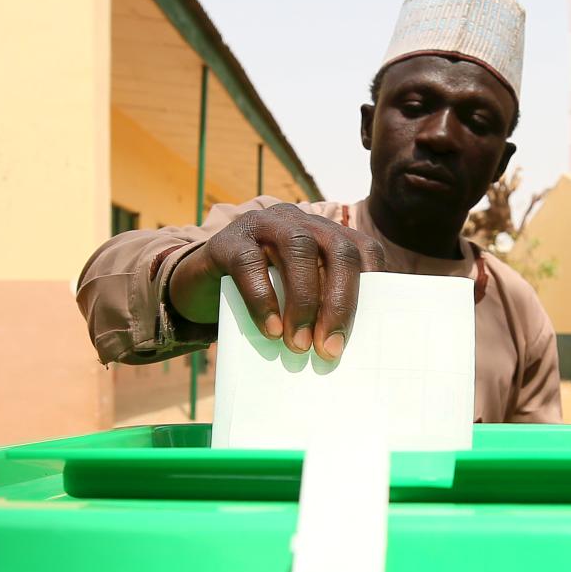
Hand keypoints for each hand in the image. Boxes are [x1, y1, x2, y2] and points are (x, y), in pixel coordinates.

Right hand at [167, 204, 386, 360]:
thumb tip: (341, 350)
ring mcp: (264, 225)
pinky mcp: (228, 240)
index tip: (369, 328)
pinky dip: (263, 300)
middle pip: (337, 249)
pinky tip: (269, 330)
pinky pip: (250, 264)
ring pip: (298, 250)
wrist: (198, 288)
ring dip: (303, 302)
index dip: (372, 285)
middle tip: (330, 348)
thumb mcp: (295, 301)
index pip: (363, 249)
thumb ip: (320, 311)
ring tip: (299, 344)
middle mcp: (299, 222)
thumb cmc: (260, 299)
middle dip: (339, 301)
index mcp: (325, 234)